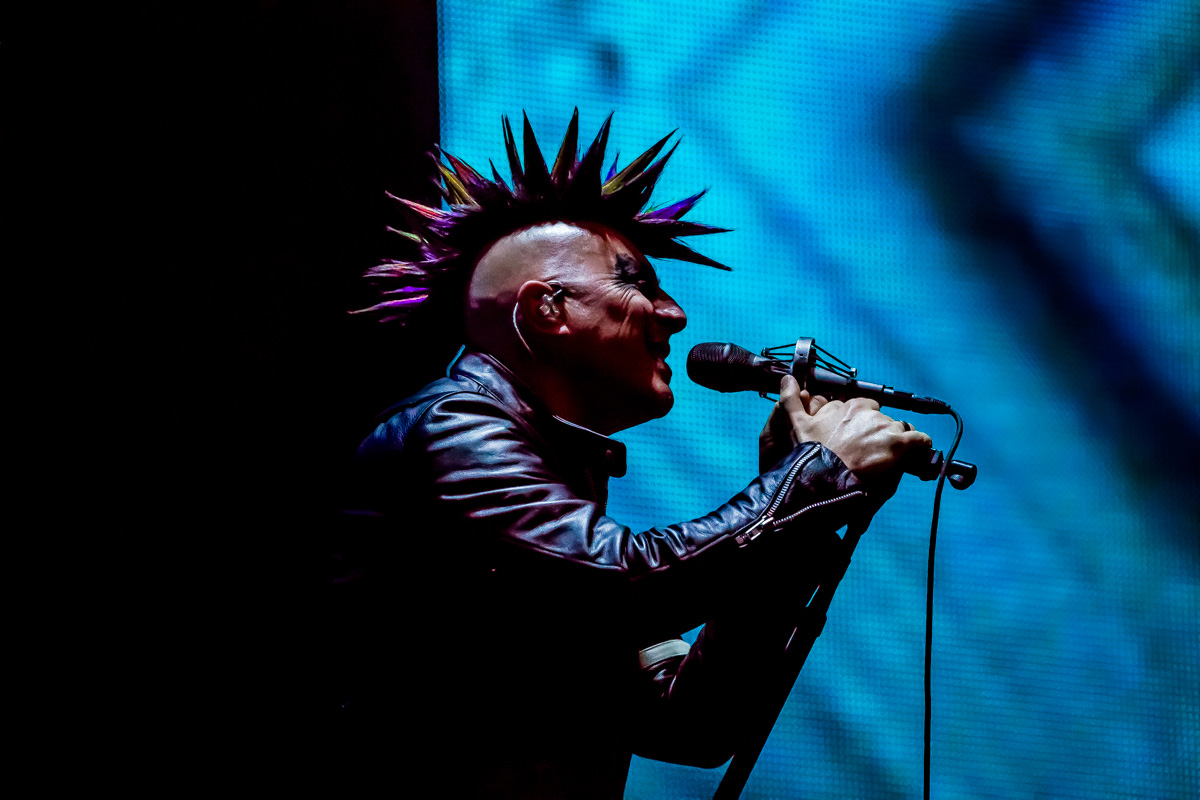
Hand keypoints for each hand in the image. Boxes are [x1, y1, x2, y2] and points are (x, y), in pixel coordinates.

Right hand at [775, 375, 931, 479]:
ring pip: (901, 430)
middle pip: (883, 420)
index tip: (858, 439)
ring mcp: (884, 427)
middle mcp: (867, 412)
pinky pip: (920, 440)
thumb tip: (786, 380)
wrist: (821, 478)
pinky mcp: (899, 443)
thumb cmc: (810, 456)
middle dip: (880, 434)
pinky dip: (921, 448)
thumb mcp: (796, 424)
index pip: (865, 408)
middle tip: (871, 453)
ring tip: (887, 461)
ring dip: (896, 442)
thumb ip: (791, 400)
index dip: (863, 425)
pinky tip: (915, 457)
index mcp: (847, 406)